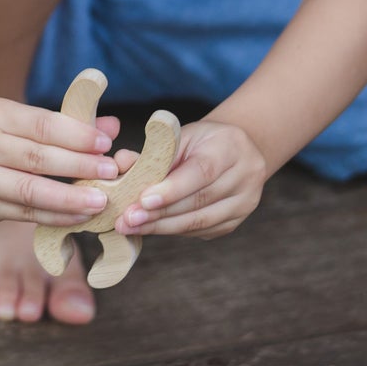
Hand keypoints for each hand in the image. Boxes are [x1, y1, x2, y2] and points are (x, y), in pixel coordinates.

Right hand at [0, 98, 123, 224]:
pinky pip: (22, 213)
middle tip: (111, 173)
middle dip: (79, 167)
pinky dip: (54, 216)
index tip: (105, 144)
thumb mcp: (17, 117)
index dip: (76, 136)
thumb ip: (63, 123)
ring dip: (70, 199)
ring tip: (100, 201)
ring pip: (29, 191)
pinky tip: (77, 216)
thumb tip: (111, 128)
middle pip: (36, 159)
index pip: (40, 125)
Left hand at [116, 120, 268, 239]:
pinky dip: (174, 230)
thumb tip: (121, 163)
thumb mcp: (182, 135)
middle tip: (127, 219)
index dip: (172, 189)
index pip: (201, 172)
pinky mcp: (236, 220)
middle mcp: (245, 176)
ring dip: (162, 227)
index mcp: (230, 147)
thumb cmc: (202, 141)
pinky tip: (151, 227)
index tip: (143, 200)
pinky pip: (202, 230)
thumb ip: (154, 151)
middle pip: (199, 201)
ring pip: (200, 221)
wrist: (236, 150)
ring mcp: (244, 201)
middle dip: (159, 213)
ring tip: (131, 227)